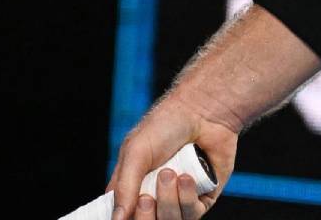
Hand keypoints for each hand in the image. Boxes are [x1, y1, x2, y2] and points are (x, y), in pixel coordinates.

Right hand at [107, 97, 236, 219]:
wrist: (203, 112)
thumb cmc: (165, 126)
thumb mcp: (135, 153)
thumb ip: (125, 187)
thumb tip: (117, 219)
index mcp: (133, 188)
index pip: (123, 217)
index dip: (123, 219)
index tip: (131, 207)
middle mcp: (155, 197)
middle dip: (145, 216)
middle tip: (147, 197)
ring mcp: (179, 199)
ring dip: (168, 202)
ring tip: (170, 174)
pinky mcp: (203, 197)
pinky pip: (193, 213)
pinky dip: (188, 198)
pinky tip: (187, 177)